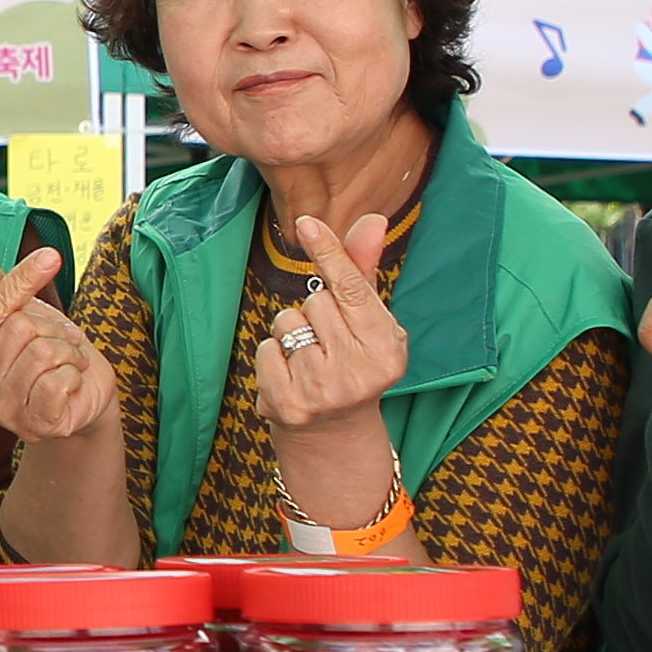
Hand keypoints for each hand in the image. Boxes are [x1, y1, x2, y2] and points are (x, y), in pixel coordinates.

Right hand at [0, 235, 115, 443]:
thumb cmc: (46, 351)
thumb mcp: (19, 310)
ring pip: (43, 353)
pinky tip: (69, 385)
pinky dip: (74, 376)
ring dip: (68, 352)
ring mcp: (1, 410)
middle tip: (60, 342)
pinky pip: (57, 382)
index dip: (25, 279)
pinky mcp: (33, 425)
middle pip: (21, 328)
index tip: (51, 258)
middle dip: (54, 328)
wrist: (82, 397)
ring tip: (67, 363)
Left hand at [250, 212, 405, 438]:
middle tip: (328, 342)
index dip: (330, 253)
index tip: (307, 222)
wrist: (334, 432)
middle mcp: (359, 373)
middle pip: (315, 301)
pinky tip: (291, 376)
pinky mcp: (288, 405)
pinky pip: (265, 348)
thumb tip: (372, 220)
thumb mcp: (368, 322)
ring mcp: (322, 391)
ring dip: (292, 332)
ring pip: (287, 322)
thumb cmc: (354, 361)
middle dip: (315, 311)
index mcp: (387, 349)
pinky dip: (272, 355)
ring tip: (310, 360)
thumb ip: (364, 271)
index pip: (352, 290)